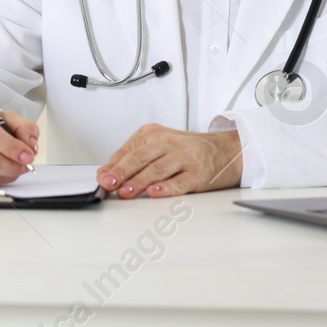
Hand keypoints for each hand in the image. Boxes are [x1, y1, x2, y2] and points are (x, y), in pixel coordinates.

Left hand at [97, 124, 242, 197]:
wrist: (225, 149)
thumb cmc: (187, 150)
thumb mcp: (158, 146)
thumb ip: (132, 158)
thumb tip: (106, 174)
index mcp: (152, 134)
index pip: (127, 151)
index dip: (112, 166)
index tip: (101, 179)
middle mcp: (167, 143)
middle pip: (140, 158)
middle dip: (121, 172)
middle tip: (108, 183)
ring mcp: (184, 158)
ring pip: (157, 169)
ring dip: (139, 181)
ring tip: (125, 192)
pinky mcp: (198, 174)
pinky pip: (179, 182)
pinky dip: (165, 188)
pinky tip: (154, 193)